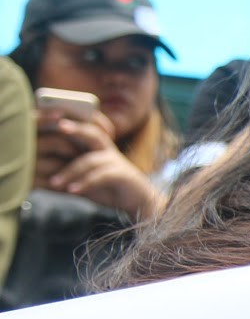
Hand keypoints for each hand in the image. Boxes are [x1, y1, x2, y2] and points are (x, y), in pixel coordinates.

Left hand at [36, 112, 158, 215]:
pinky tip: (72, 190)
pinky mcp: (122, 175)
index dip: (69, 122)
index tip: (50, 119)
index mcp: (96, 147)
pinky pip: (101, 176)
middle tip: (60, 126)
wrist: (138, 200)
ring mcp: (115, 161)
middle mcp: (106, 150)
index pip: (82, 128)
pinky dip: (85, 183)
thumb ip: (68, 173)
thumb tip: (41, 176)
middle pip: (92, 133)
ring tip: (55, 182)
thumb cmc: (108, 187)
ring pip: (90, 160)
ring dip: (70, 172)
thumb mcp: (84, 178)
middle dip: (76, 128)